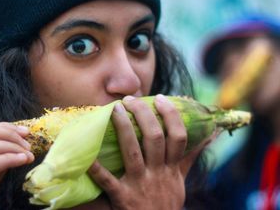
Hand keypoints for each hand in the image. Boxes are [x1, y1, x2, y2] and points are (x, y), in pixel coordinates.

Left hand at [88, 95, 208, 209]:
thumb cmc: (166, 203)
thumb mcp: (181, 181)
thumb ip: (189, 158)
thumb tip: (208, 135)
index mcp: (172, 169)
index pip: (178, 137)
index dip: (171, 115)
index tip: (160, 98)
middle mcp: (158, 173)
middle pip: (154, 138)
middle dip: (144, 115)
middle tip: (131, 99)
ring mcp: (140, 185)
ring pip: (133, 152)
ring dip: (124, 129)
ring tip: (115, 109)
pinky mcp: (122, 197)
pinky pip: (107, 180)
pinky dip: (97, 167)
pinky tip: (88, 154)